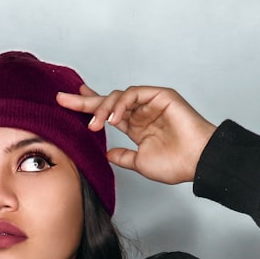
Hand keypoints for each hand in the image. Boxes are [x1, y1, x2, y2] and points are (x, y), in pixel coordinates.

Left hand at [57, 85, 215, 184]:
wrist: (197, 162)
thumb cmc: (176, 164)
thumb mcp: (140, 163)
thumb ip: (123, 157)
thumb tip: (106, 154)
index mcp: (137, 127)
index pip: (109, 113)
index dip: (90, 108)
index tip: (68, 104)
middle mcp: (142, 112)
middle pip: (109, 101)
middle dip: (85, 100)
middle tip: (62, 99)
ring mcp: (151, 102)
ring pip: (119, 96)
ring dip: (103, 108)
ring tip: (95, 124)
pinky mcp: (161, 96)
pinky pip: (134, 93)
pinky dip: (121, 103)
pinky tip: (113, 118)